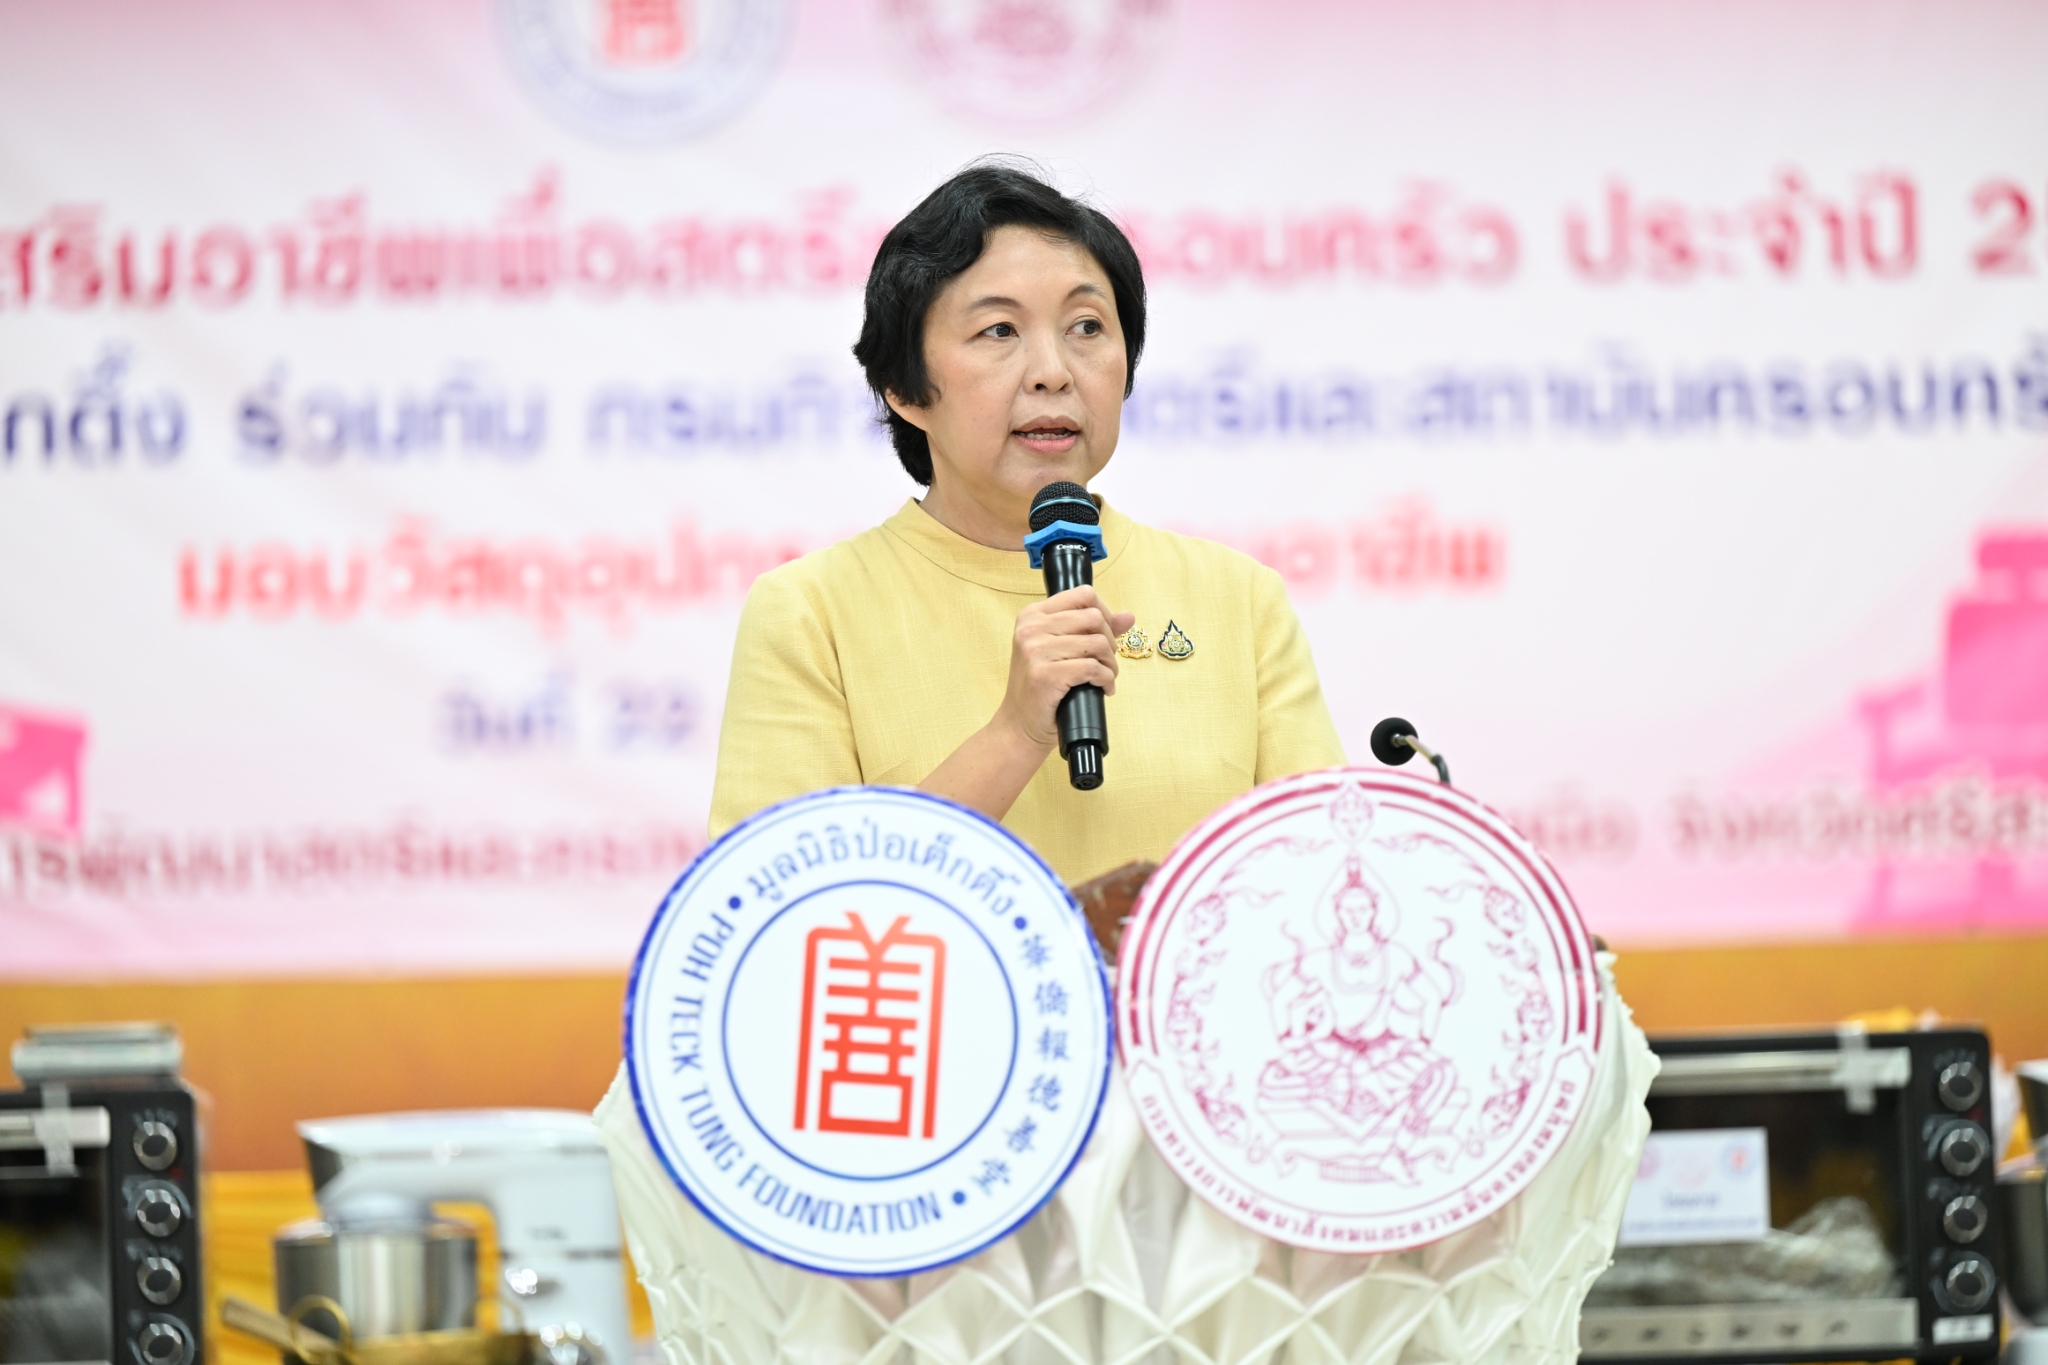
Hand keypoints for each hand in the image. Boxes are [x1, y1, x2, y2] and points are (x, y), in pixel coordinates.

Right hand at [996, 585, 1135, 750]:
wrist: (1019, 724)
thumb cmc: (1041, 686)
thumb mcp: (1060, 649)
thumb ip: (1092, 629)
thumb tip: (1128, 616)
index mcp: (1032, 615)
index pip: (1083, 594)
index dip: (1104, 613)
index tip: (1104, 634)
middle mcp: (1031, 628)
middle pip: (1094, 617)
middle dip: (1109, 641)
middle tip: (1105, 661)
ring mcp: (1035, 651)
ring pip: (1097, 643)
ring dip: (1110, 664)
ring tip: (1104, 677)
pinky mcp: (1045, 675)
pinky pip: (1092, 668)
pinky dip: (1106, 680)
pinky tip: (1103, 688)